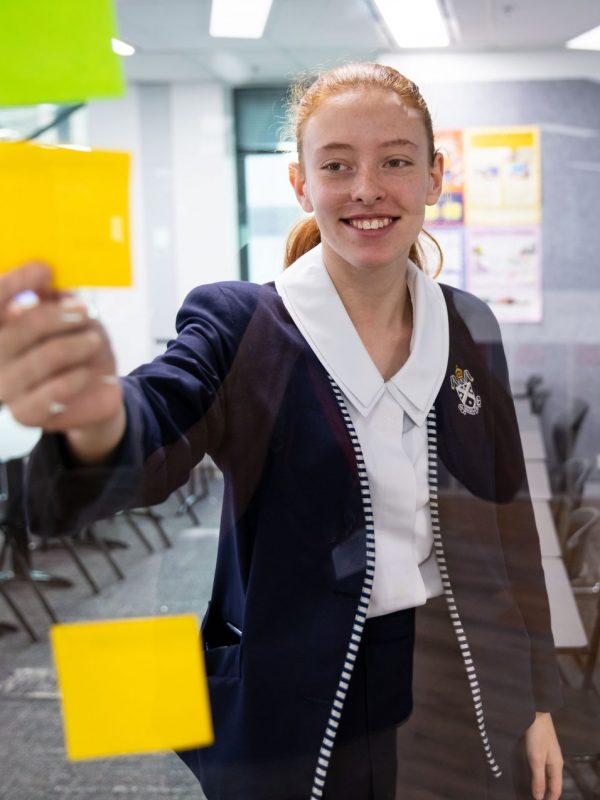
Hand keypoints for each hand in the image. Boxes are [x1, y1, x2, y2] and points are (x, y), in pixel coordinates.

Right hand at [0, 262, 124, 457]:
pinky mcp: (23, 414)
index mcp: (2, 327)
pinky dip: (73, 379)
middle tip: (84, 311)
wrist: (96, 390)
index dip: (14, 283)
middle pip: (18, 329)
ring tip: (93, 341)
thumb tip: (44, 272)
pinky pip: (49, 393)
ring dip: (74, 346)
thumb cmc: (79, 346)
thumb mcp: (71, 315)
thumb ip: (53, 296)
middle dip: (55, 316)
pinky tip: (84, 372)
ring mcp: (4, 387)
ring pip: (40, 359)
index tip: (44, 269)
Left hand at [524, 712, 562, 799]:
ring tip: (533, 793)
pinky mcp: (541, 748)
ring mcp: (548, 754)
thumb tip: (539, 798)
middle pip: (552, 783)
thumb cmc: (537, 735)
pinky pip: (542, 767)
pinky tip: (531, 776)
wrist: (535, 712)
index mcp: (556, 766)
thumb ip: (538, 778)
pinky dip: (537, 775)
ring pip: (547, 775)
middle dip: (546, 794)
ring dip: (542, 785)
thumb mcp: (536, 758)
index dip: (549, 799)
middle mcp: (554, 761)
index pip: (555, 789)